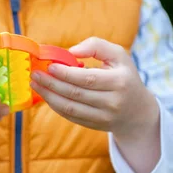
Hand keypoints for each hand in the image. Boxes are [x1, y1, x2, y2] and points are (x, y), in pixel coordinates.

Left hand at [29, 37, 158, 139]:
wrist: (137, 111)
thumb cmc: (124, 76)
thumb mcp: (118, 56)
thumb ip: (96, 46)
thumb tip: (71, 51)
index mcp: (119, 82)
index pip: (87, 78)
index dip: (66, 73)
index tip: (49, 66)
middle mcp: (112, 102)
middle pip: (75, 94)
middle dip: (52, 84)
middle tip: (35, 74)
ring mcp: (103, 117)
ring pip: (70, 108)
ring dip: (49, 96)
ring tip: (35, 84)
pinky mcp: (95, 126)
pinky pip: (71, 116)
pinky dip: (55, 106)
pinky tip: (46, 95)